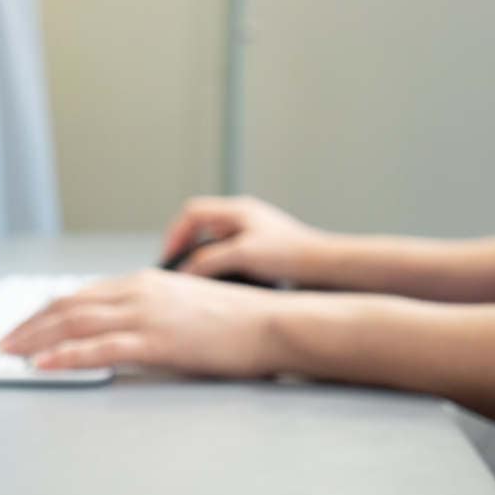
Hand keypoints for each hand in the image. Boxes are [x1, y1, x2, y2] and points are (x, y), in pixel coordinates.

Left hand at [0, 270, 283, 376]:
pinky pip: (99, 348)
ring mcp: (146, 314)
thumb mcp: (185, 306)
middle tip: (3, 342)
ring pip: (75, 324)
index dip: (46, 312)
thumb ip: (150, 311)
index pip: (81, 295)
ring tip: (10, 353)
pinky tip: (43, 364)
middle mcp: (139, 291)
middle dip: (30, 325)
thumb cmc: (237, 321)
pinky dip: (65, 356)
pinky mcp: (156, 341)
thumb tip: (122, 327)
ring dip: (36, 340)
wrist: (273, 324)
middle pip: (68, 306)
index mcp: (145, 281)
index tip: (23, 326)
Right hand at [163, 196, 333, 282]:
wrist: (326, 268)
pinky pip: (227, 254)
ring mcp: (252, 233)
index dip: (175, 234)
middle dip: (184, 246)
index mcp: (238, 210)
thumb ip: (208, 261)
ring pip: (213, 241)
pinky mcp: (259, 250)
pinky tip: (220, 284)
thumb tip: (183, 272)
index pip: (192, 212)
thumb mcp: (243, 255)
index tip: (169, 257)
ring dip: (201, 258)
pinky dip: (217, 266)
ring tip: (195, 278)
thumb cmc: (291, 255)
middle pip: (199, 225)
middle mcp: (243, 218)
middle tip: (177, 268)